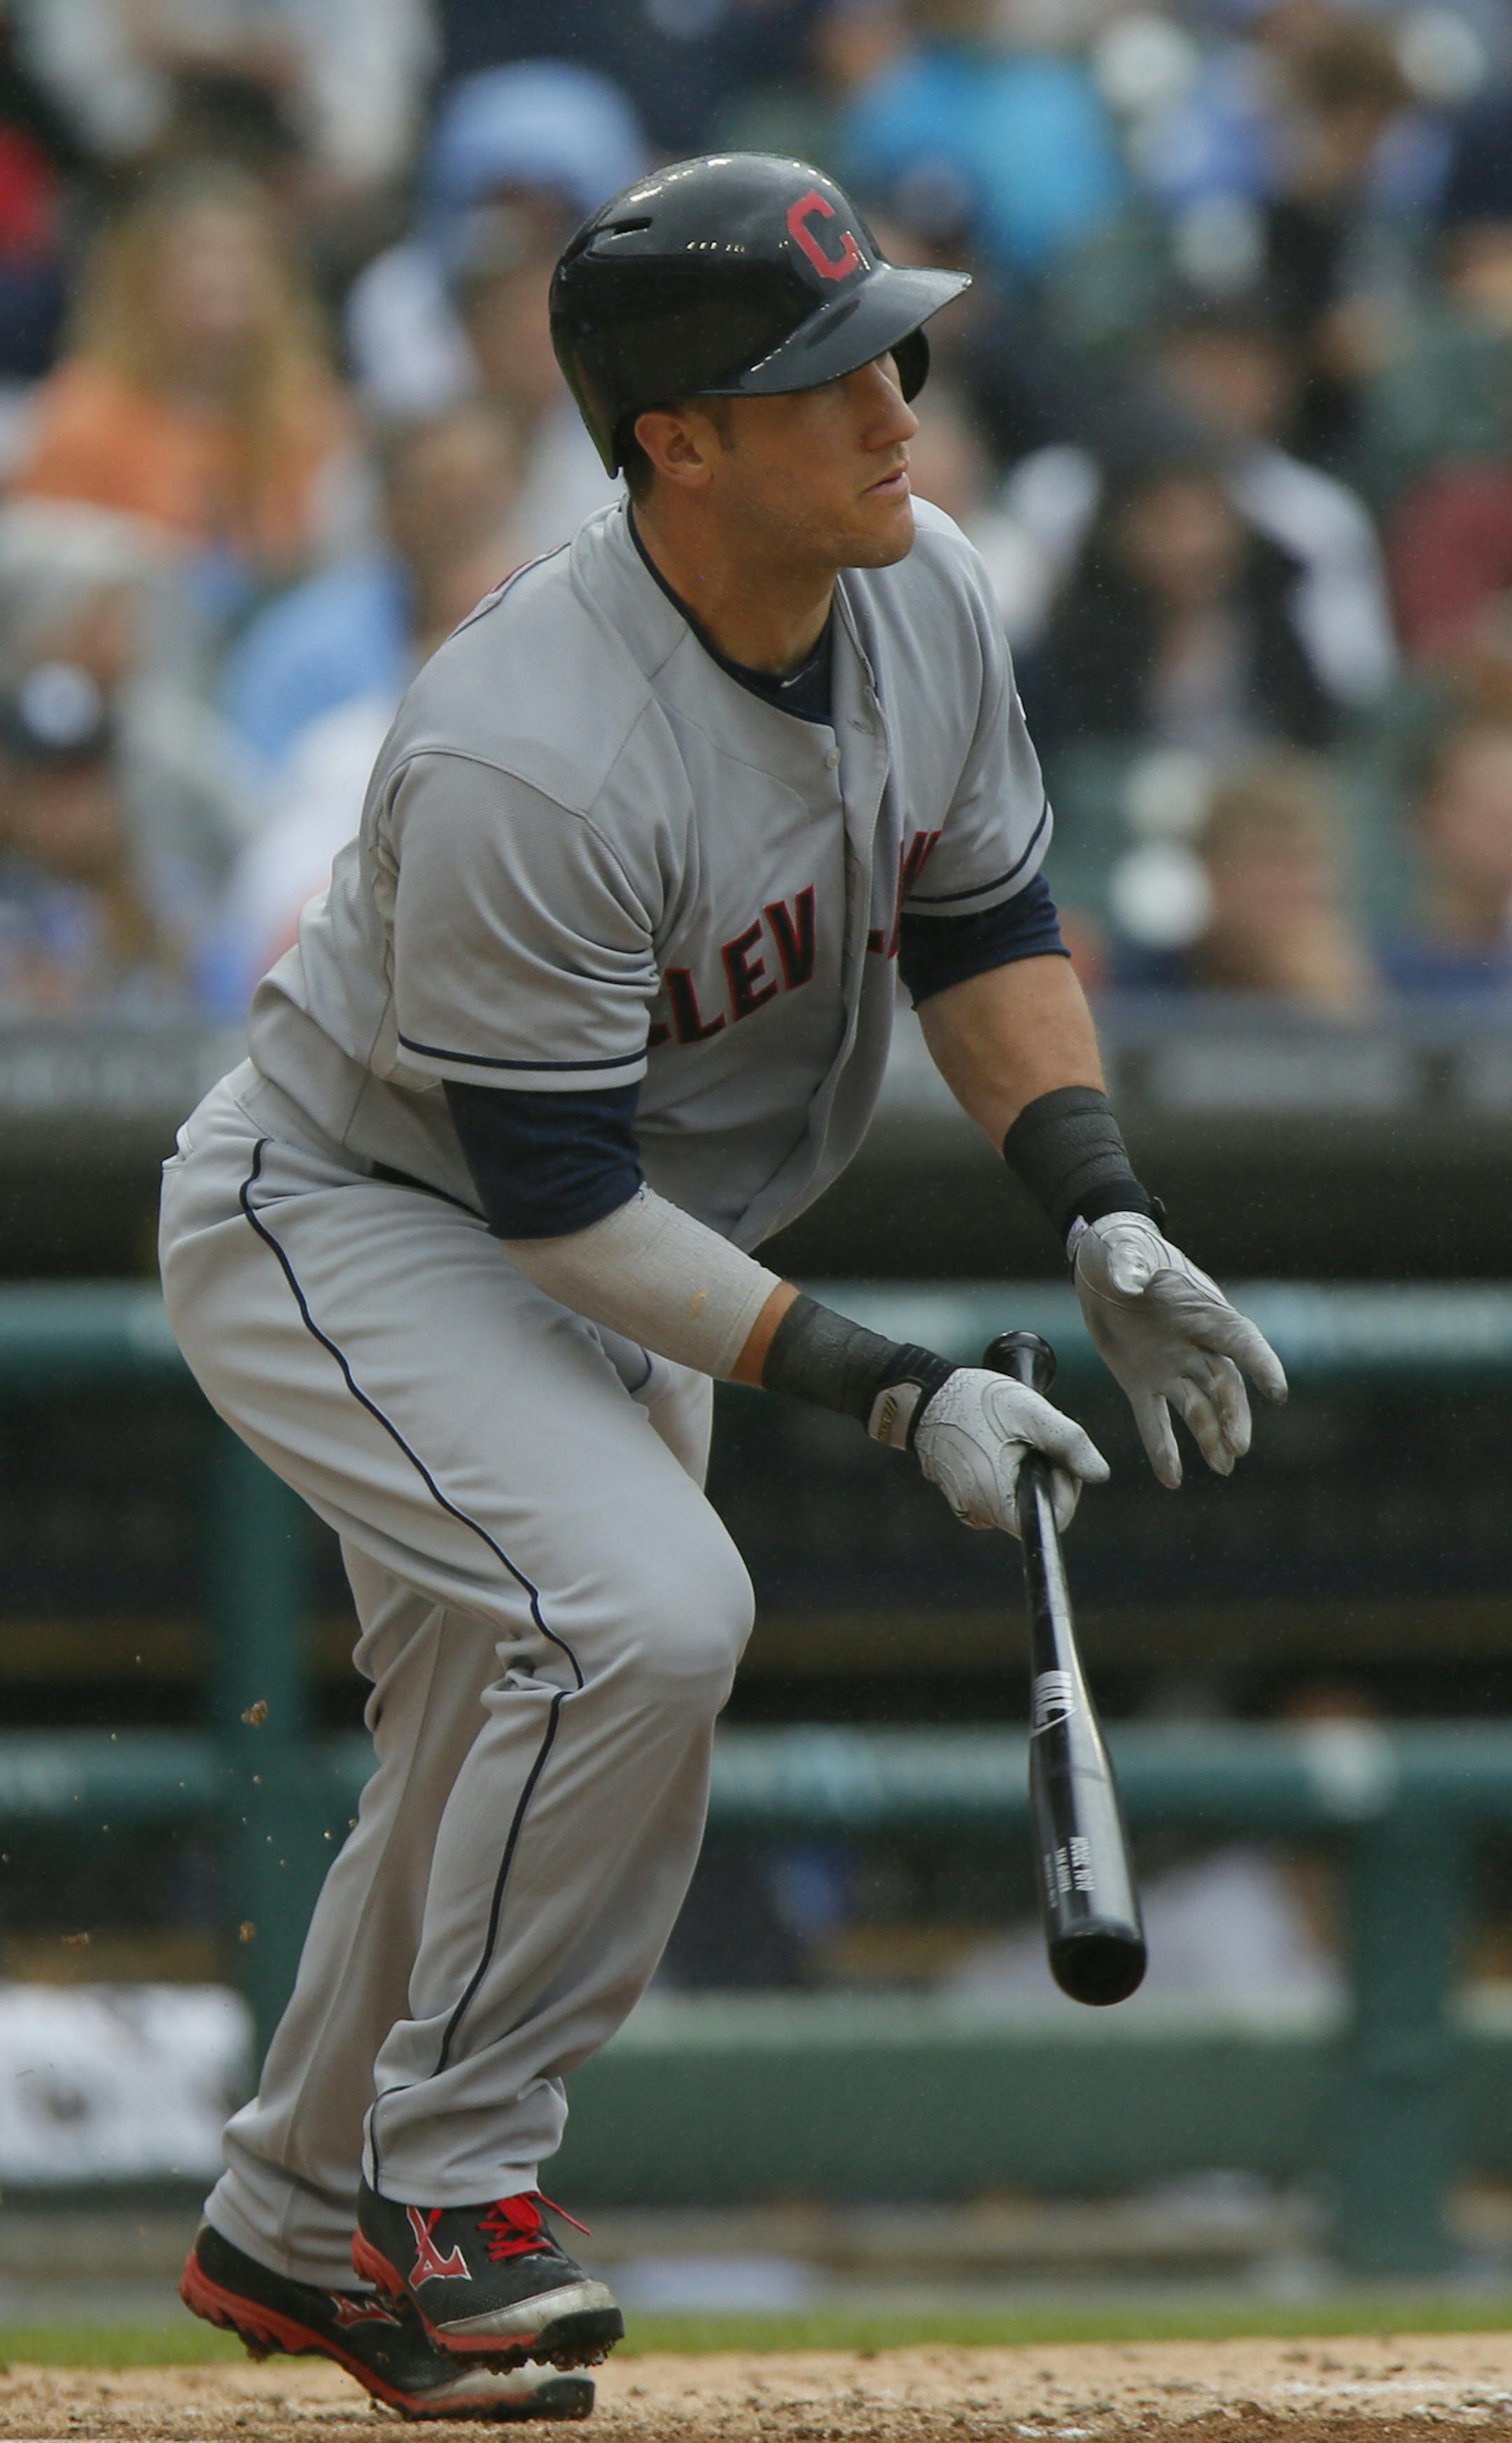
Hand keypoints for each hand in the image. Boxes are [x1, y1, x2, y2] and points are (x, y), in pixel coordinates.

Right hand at [914, 1368, 1108, 1536]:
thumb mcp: (1030, 1412)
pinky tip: (995, 1443)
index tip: (1054, 1454)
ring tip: (1010, 1436)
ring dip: (1025, 1472)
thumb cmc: (974, 1402)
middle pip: (1037, 1509)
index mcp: (1000, 1500)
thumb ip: (1069, 1442)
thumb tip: (1101, 1473)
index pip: (1057, 1517)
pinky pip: (996, 1494)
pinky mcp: (959, 1497)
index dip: (1067, 1486)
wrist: (922, 1397)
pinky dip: (1004, 1473)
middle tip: (1032, 1437)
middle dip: (1045, 1474)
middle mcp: (980, 1514)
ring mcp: (967, 1508)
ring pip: (1017, 1500)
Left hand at [1072, 1212, 1286, 1487]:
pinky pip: (1155, 1421)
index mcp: (1203, 1311)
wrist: (1101, 1266)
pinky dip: (1163, 1450)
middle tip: (1238, 1446)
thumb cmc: (1123, 1250)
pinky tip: (1172, 1479)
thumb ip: (1131, 1266)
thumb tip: (1130, 1280)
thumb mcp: (1125, 1251)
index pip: (1240, 1340)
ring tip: (1222, 1467)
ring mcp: (1172, 1367)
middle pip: (1224, 1385)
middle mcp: (1195, 1345)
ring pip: (1199, 1408)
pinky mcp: (1142, 1383)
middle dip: (1233, 1415)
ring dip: (1210, 1437)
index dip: (1261, 1364)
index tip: (1279, 1391)